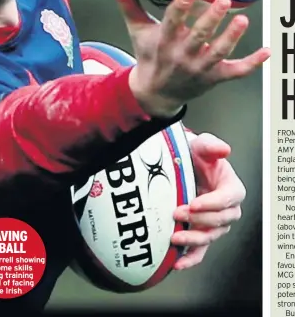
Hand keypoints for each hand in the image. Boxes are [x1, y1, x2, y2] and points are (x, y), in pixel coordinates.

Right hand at [108, 0, 270, 116]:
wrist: (156, 93)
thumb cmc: (149, 56)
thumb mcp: (137, 32)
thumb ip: (129, 6)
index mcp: (164, 42)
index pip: (171, 23)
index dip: (179, 9)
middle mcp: (182, 56)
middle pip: (198, 37)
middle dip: (210, 20)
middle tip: (222, 1)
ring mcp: (200, 68)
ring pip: (218, 53)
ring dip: (231, 38)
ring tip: (242, 21)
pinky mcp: (214, 78)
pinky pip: (235, 72)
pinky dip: (252, 64)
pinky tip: (267, 51)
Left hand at [171, 132, 245, 269]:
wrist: (182, 164)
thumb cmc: (195, 155)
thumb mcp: (202, 145)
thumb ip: (212, 145)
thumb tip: (224, 149)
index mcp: (231, 189)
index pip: (227, 199)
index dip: (212, 203)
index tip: (194, 203)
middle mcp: (226, 209)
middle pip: (219, 221)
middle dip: (199, 220)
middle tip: (178, 213)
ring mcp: (213, 224)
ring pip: (209, 237)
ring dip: (193, 240)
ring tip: (175, 237)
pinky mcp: (200, 233)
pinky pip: (199, 251)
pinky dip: (190, 258)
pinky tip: (177, 262)